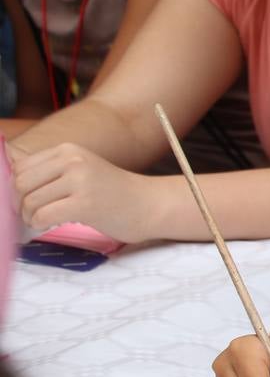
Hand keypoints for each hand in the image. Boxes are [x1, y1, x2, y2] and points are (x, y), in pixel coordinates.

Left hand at [12, 142, 156, 241]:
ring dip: (29, 217)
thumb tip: (10, 186)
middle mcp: (73, 161)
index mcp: (68, 150)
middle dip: (19, 203)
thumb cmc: (114, 194)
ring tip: (41, 221)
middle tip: (32, 215)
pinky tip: (49, 226)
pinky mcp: (85, 204)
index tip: (26, 201)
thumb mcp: (82, 171)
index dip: (16, 188)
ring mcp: (80, 181)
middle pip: (20, 183)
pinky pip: (43, 216)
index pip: (20, 166)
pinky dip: (38, 225)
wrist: (150, 205)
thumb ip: (51, 173)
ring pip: (29, 201)